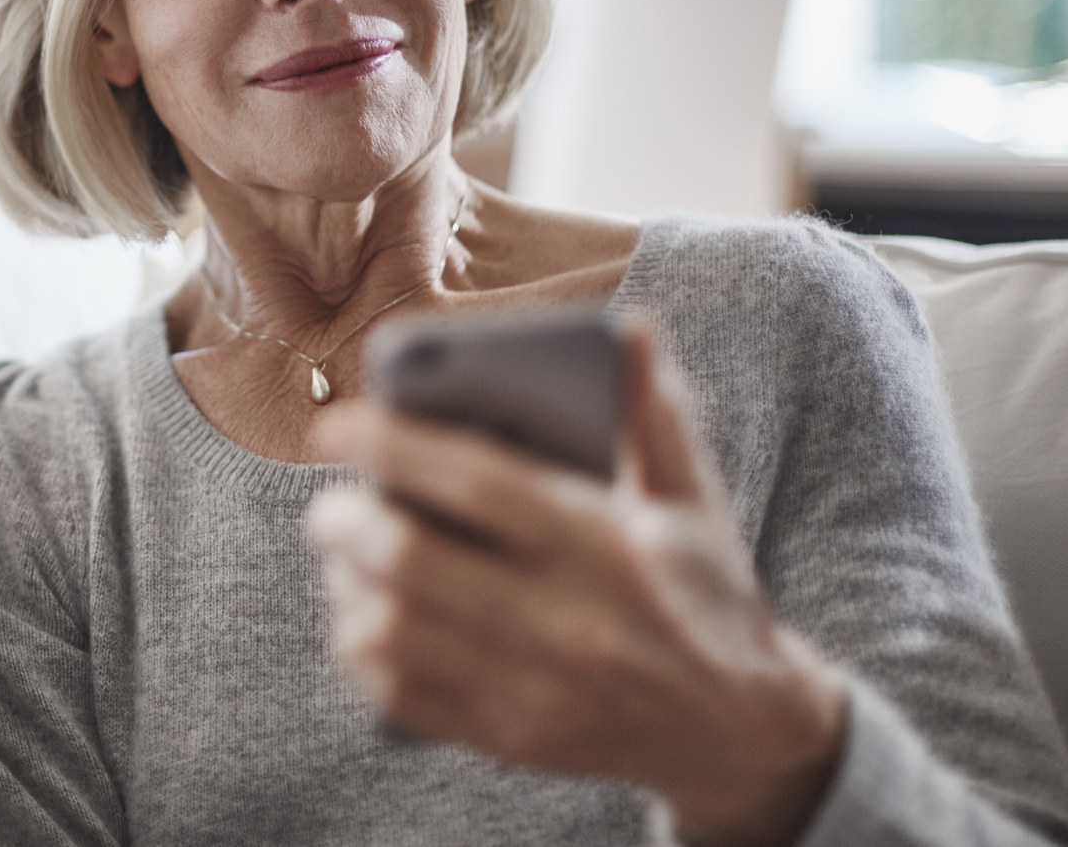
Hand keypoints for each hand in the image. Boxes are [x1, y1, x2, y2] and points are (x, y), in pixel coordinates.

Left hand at [307, 324, 847, 846]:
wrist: (739, 729)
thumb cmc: (703, 587)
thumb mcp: (693, 497)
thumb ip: (656, 410)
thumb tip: (633, 327)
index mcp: (606, 545)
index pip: (478, 482)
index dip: (394, 445)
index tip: (334, 426)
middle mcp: (568, 621)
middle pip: (412, 561)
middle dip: (346, 521)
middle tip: (328, 502)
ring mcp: (535, 689)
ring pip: (392, 633)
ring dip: (346, 586)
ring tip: (346, 555)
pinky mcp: (510, 739)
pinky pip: (401, 696)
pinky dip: (362, 650)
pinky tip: (365, 614)